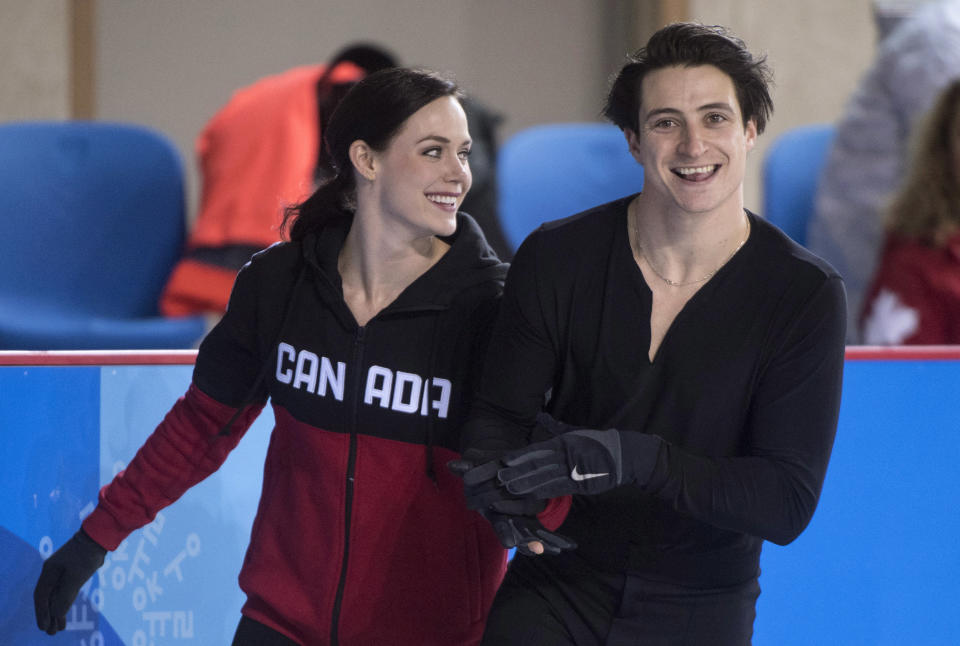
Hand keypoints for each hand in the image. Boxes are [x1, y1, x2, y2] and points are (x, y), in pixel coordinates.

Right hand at [34, 529, 106, 634]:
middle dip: (48, 615)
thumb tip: (56, 613)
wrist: (99, 537)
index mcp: (49, 571)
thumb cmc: (86, 555)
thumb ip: (65, 595)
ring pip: (56, 594)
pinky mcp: (72, 571)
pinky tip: (64, 612)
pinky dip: (64, 602)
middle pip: (47, 597)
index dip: (41, 613)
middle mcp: (52, 572)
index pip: (41, 596)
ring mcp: (62, 571)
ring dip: (57, 611)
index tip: (44, 627)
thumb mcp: (76, 577)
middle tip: (51, 632)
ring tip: (59, 627)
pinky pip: (64, 590)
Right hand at [449, 450, 576, 554]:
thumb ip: (468, 467)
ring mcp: (518, 522)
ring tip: (561, 549)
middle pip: (518, 535)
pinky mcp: (529, 521)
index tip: (509, 544)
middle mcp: (506, 520)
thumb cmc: (483, 473)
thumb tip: (453, 465)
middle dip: (528, 543)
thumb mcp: (476, 467)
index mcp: (492, 511)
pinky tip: (569, 544)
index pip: (497, 523)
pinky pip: (543, 532)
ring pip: (533, 537)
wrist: (491, 476)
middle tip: (540, 550)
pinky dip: (554, 538)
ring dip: (546, 544)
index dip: (503, 532)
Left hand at [496, 413, 659, 498]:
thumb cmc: (597, 442)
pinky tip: (530, 496)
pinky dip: (543, 492)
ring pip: (544, 478)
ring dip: (526, 483)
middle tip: (498, 477)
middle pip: (536, 464)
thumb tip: (542, 416)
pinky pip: (558, 488)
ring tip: (509, 488)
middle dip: (516, 471)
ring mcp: (571, 470)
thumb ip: (557, 427)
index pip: (535, 449)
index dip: (518, 455)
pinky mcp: (579, 484)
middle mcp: (564, 455)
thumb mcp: (576, 431)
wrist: (621, 455)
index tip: (503, 460)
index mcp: (562, 442)